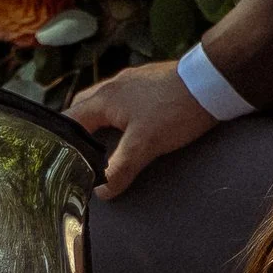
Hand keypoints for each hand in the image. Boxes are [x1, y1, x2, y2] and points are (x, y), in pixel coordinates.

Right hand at [67, 59, 217, 200]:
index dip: (61, 142)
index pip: (69, 120)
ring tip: (104, 145)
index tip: (58, 161)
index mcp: (104, 98)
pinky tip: (133, 128)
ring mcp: (134, 81)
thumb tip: (101, 191)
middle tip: (79, 154)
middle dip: (79, 131)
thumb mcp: (144, 144)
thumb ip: (120, 168)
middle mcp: (114, 85)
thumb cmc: (174, 110)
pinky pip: (126, 100)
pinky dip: (121, 116)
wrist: (214, 82)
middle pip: (85, 108)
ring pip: (106, 104)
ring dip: (102, 122)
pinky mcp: (152, 82)